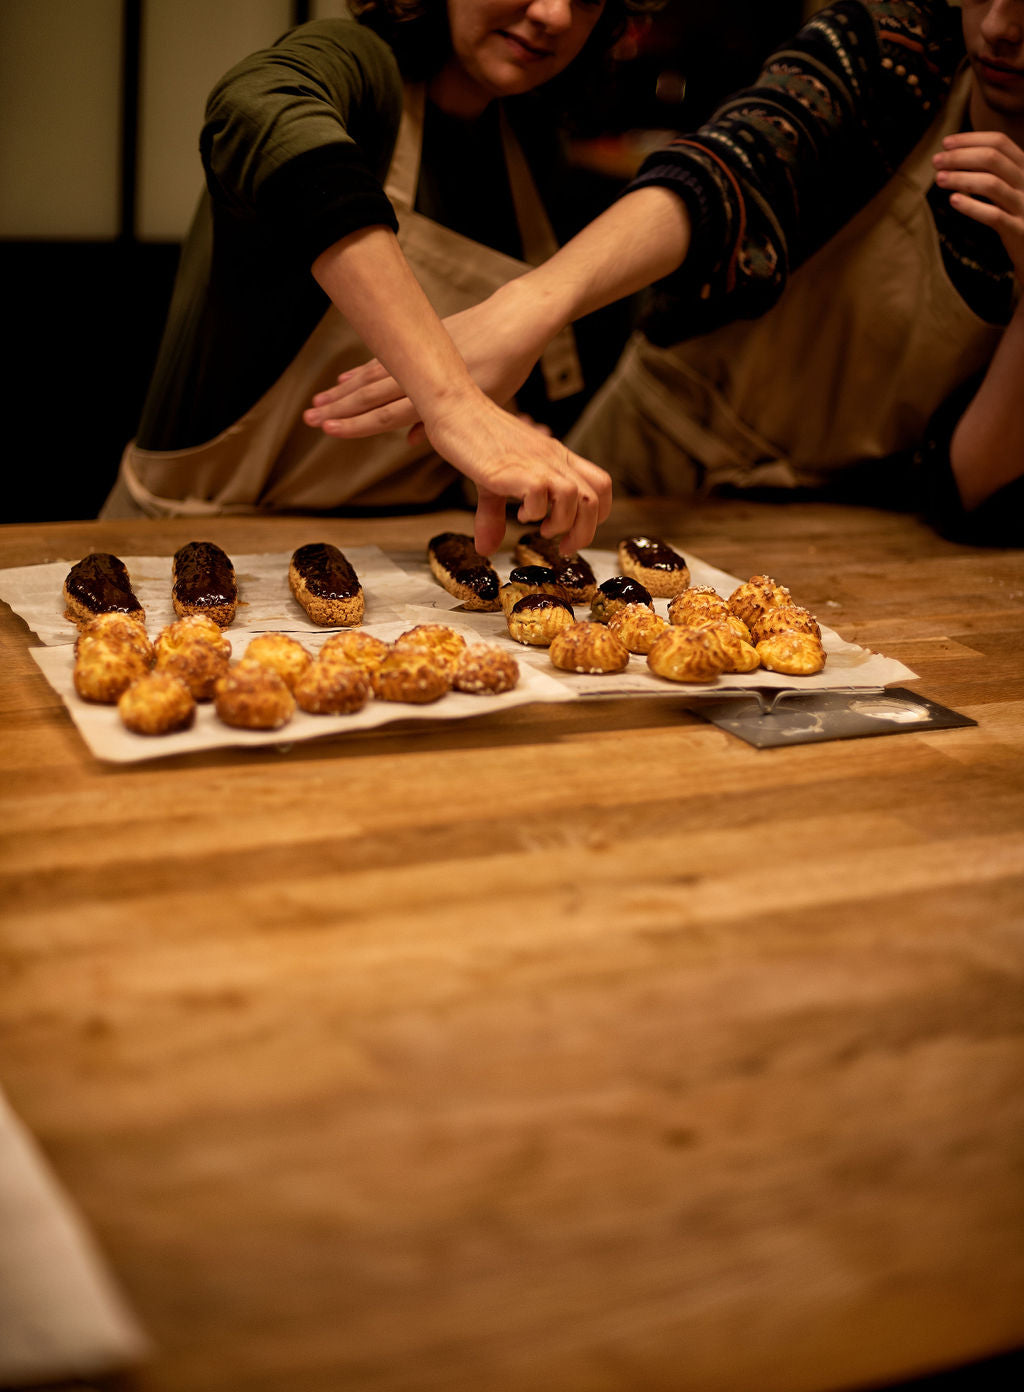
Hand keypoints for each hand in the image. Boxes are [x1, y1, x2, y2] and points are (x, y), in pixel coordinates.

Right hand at [303, 278, 555, 440]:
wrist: (514, 321)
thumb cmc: (506, 367)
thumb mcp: (483, 402)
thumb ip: (444, 422)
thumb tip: (406, 441)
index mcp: (436, 393)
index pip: (386, 414)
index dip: (356, 425)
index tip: (329, 430)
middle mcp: (420, 373)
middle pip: (370, 394)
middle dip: (338, 408)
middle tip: (308, 419)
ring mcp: (417, 354)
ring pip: (371, 375)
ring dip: (342, 391)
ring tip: (318, 402)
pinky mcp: (419, 339)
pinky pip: (383, 358)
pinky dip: (361, 370)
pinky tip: (344, 378)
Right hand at [420, 390, 611, 555]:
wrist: (457, 409)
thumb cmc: (476, 439)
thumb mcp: (493, 481)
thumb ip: (494, 515)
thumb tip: (485, 549)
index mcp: (557, 458)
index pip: (601, 485)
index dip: (597, 515)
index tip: (574, 533)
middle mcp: (554, 459)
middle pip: (594, 499)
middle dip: (584, 533)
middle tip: (563, 547)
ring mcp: (537, 463)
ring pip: (576, 497)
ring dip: (562, 523)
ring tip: (541, 528)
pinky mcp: (515, 468)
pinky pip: (541, 494)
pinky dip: (534, 513)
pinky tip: (520, 513)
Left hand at [934, 131, 1023, 280]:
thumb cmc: (1017, 214)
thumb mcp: (1011, 187)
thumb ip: (993, 171)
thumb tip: (956, 156)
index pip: (999, 143)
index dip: (971, 140)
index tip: (945, 143)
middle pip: (993, 159)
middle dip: (961, 157)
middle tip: (936, 161)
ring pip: (992, 184)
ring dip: (961, 178)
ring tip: (939, 179)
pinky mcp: (1018, 230)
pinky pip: (994, 215)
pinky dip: (972, 207)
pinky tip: (953, 200)